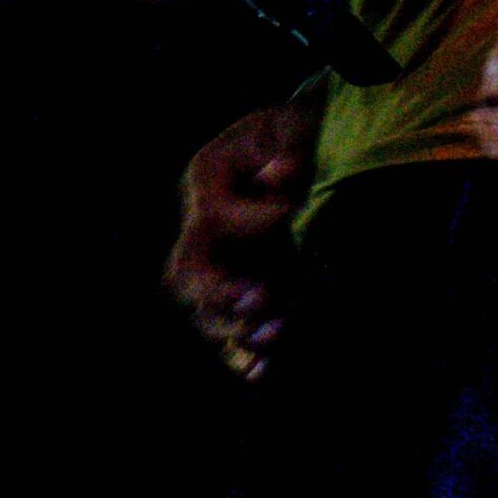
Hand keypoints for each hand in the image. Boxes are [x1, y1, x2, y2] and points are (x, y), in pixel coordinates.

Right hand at [164, 101, 317, 380]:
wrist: (309, 146)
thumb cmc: (300, 129)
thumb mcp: (297, 125)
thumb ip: (290, 148)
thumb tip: (281, 176)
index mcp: (207, 177)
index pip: (213, 215)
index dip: (249, 221)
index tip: (292, 213)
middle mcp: (202, 226)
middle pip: (187, 273)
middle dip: (220, 293)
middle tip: (260, 299)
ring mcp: (218, 261)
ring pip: (204, 310)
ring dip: (235, 329)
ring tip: (275, 334)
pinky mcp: (239, 287)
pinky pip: (227, 330)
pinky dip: (241, 353)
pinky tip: (261, 372)